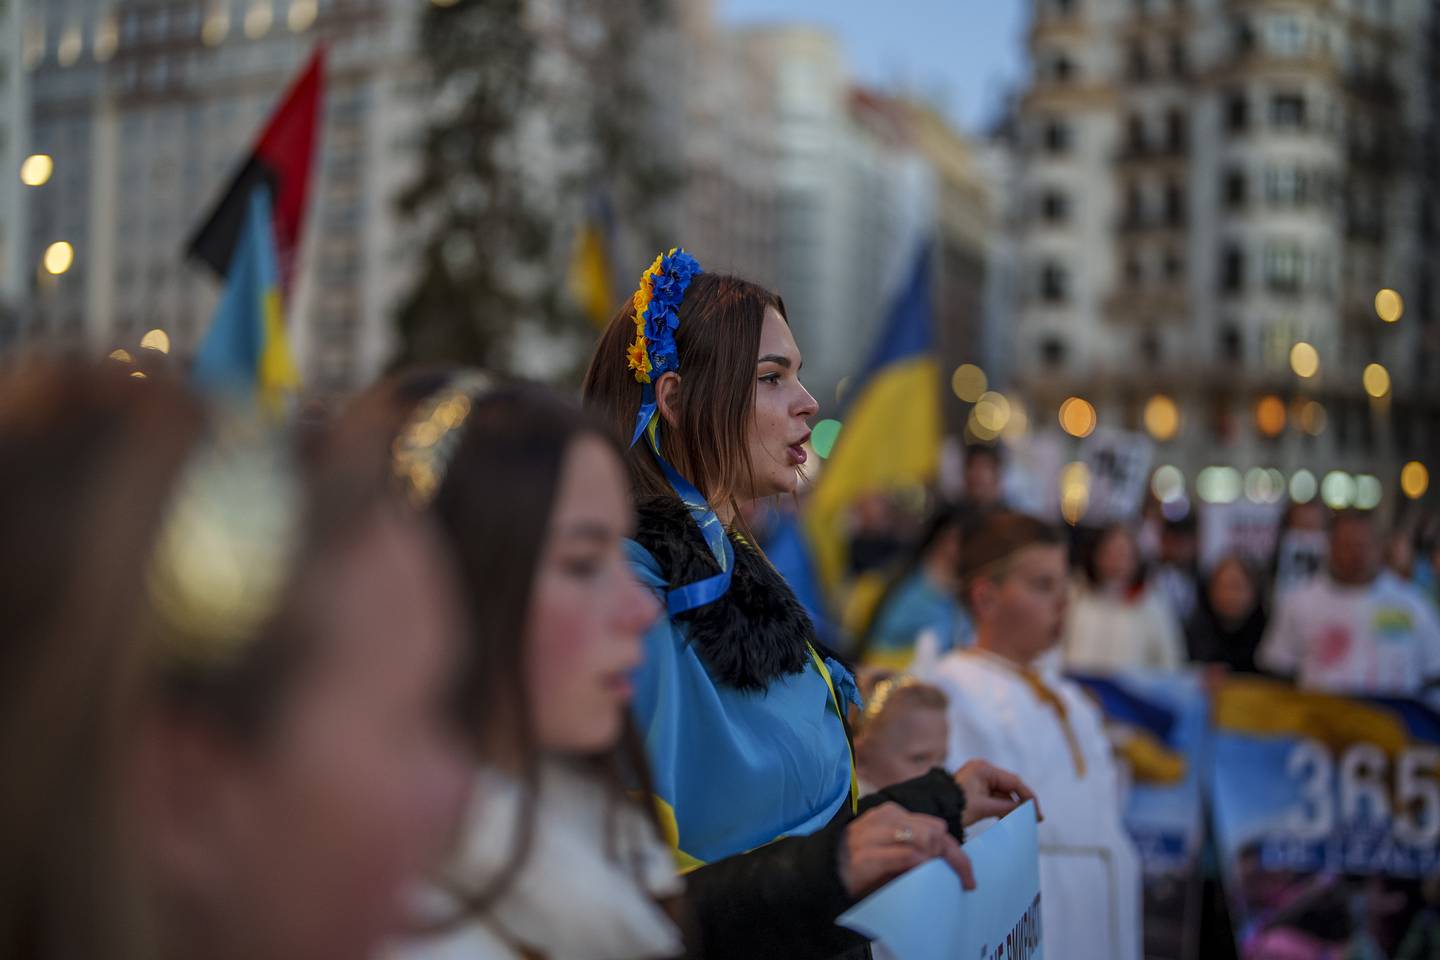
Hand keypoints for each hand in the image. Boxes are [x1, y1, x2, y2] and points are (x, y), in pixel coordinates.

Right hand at [837, 801, 974, 898]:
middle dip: (955, 858)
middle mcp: (884, 819)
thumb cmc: (860, 863)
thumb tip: (945, 855)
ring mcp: (874, 836)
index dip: (956, 852)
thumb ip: (913, 844)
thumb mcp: (889, 847)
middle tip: (964, 881)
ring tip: (942, 881)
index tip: (967, 876)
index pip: (935, 826)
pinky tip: (923, 875)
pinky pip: (906, 856)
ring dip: (939, 861)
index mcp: (890, 813)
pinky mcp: (867, 856)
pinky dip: (920, 865)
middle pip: (935, 833)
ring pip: (924, 839)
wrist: (822, 872)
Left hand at [952, 759, 1041, 825]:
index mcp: (984, 769)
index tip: (1037, 813)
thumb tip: (1027, 812)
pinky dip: (1001, 808)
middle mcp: (982, 770)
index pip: (1014, 781)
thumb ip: (1007, 807)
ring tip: (1021, 821)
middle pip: (1009, 787)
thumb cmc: (956, 806)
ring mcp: (978, 780)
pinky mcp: (975, 790)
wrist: (933, 810)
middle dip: (1021, 803)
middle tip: (1034, 819)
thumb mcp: (984, 808)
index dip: (1028, 797)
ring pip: (1002, 794)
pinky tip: (1007, 820)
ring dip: (1011, 807)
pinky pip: (994, 798)